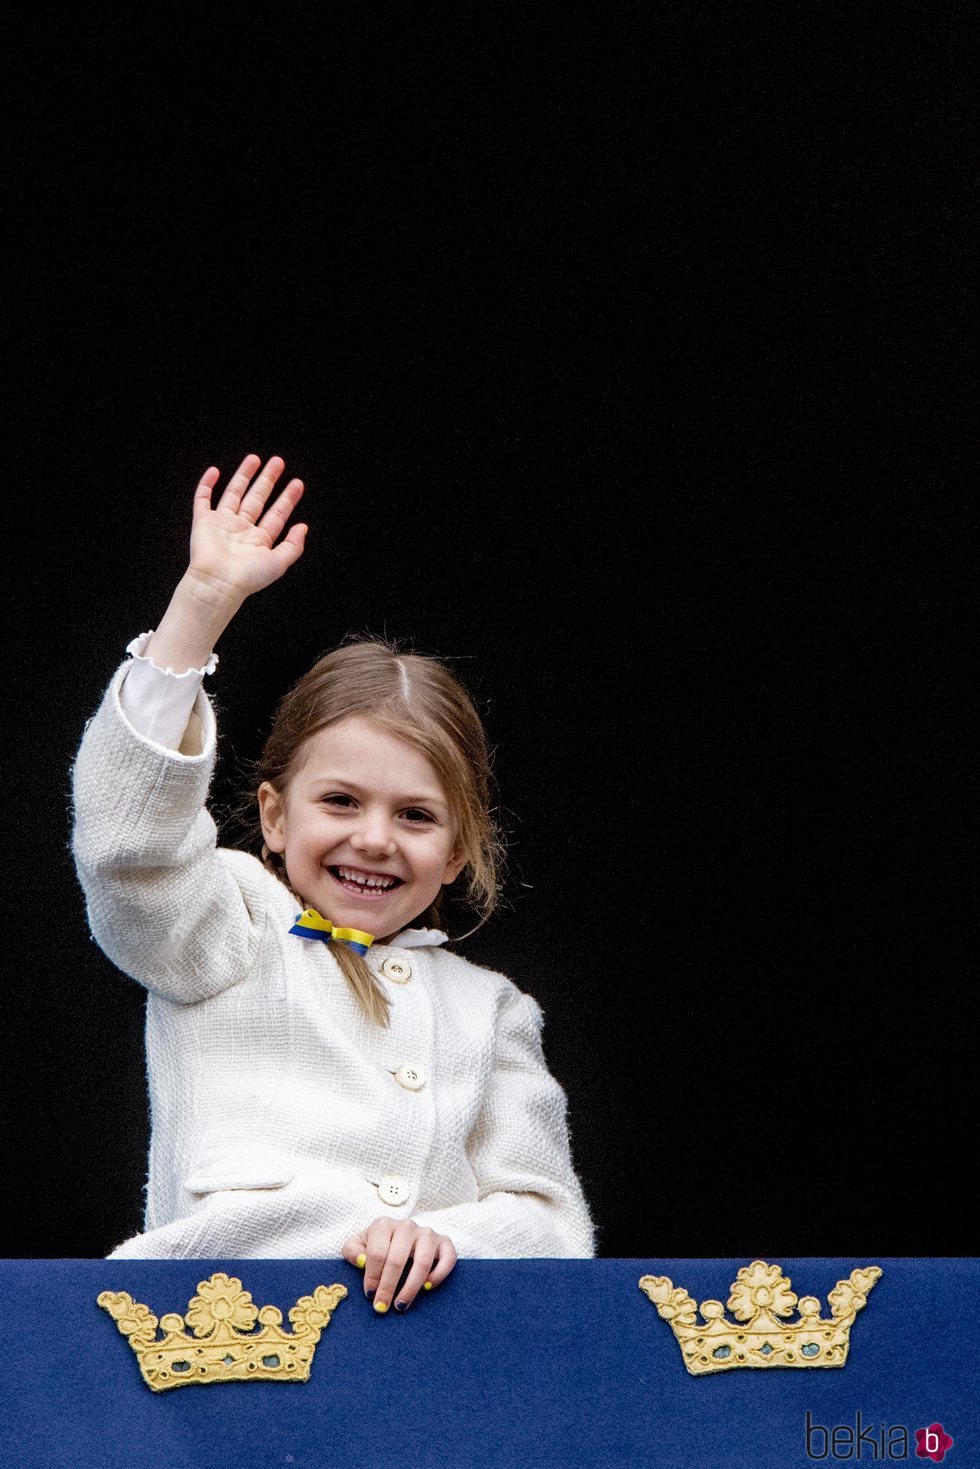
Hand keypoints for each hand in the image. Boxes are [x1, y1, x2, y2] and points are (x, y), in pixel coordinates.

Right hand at [187, 453, 306, 606]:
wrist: (218, 582)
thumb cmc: (248, 577)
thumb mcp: (279, 563)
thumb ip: (293, 546)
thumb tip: (303, 527)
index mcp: (259, 540)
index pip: (277, 514)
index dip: (288, 499)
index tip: (297, 484)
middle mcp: (241, 529)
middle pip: (257, 498)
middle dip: (268, 480)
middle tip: (278, 462)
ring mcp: (222, 524)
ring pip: (234, 493)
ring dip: (244, 476)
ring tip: (254, 459)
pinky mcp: (203, 522)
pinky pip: (203, 499)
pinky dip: (207, 484)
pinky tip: (214, 471)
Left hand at [342, 1218, 456, 1313]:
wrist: (400, 1238)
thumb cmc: (378, 1245)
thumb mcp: (359, 1244)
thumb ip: (352, 1250)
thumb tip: (361, 1262)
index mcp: (384, 1225)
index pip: (377, 1252)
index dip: (372, 1277)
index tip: (369, 1295)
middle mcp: (407, 1226)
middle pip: (397, 1259)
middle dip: (388, 1287)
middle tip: (382, 1307)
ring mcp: (427, 1233)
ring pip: (422, 1261)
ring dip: (411, 1287)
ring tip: (401, 1305)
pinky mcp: (444, 1242)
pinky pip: (448, 1258)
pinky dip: (438, 1275)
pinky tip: (427, 1288)